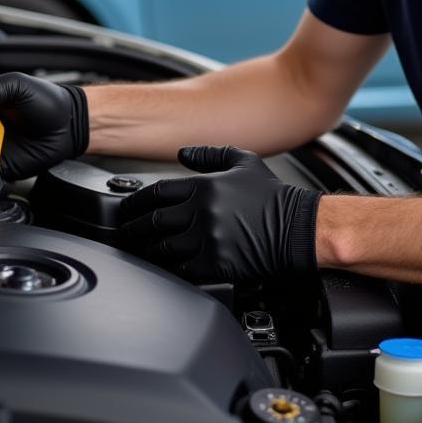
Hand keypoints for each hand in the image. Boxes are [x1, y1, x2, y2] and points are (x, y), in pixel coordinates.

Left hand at [119, 146, 321, 283]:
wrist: (297, 227)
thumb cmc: (273, 196)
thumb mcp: (243, 161)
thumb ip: (209, 154)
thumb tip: (183, 152)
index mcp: (204, 186)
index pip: (157, 192)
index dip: (136, 201)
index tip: (127, 208)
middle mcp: (201, 213)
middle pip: (153, 221)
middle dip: (133, 227)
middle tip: (124, 231)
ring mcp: (207, 241)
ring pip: (162, 247)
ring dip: (146, 249)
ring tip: (137, 250)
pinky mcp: (215, 266)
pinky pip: (181, 269)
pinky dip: (168, 268)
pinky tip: (162, 266)